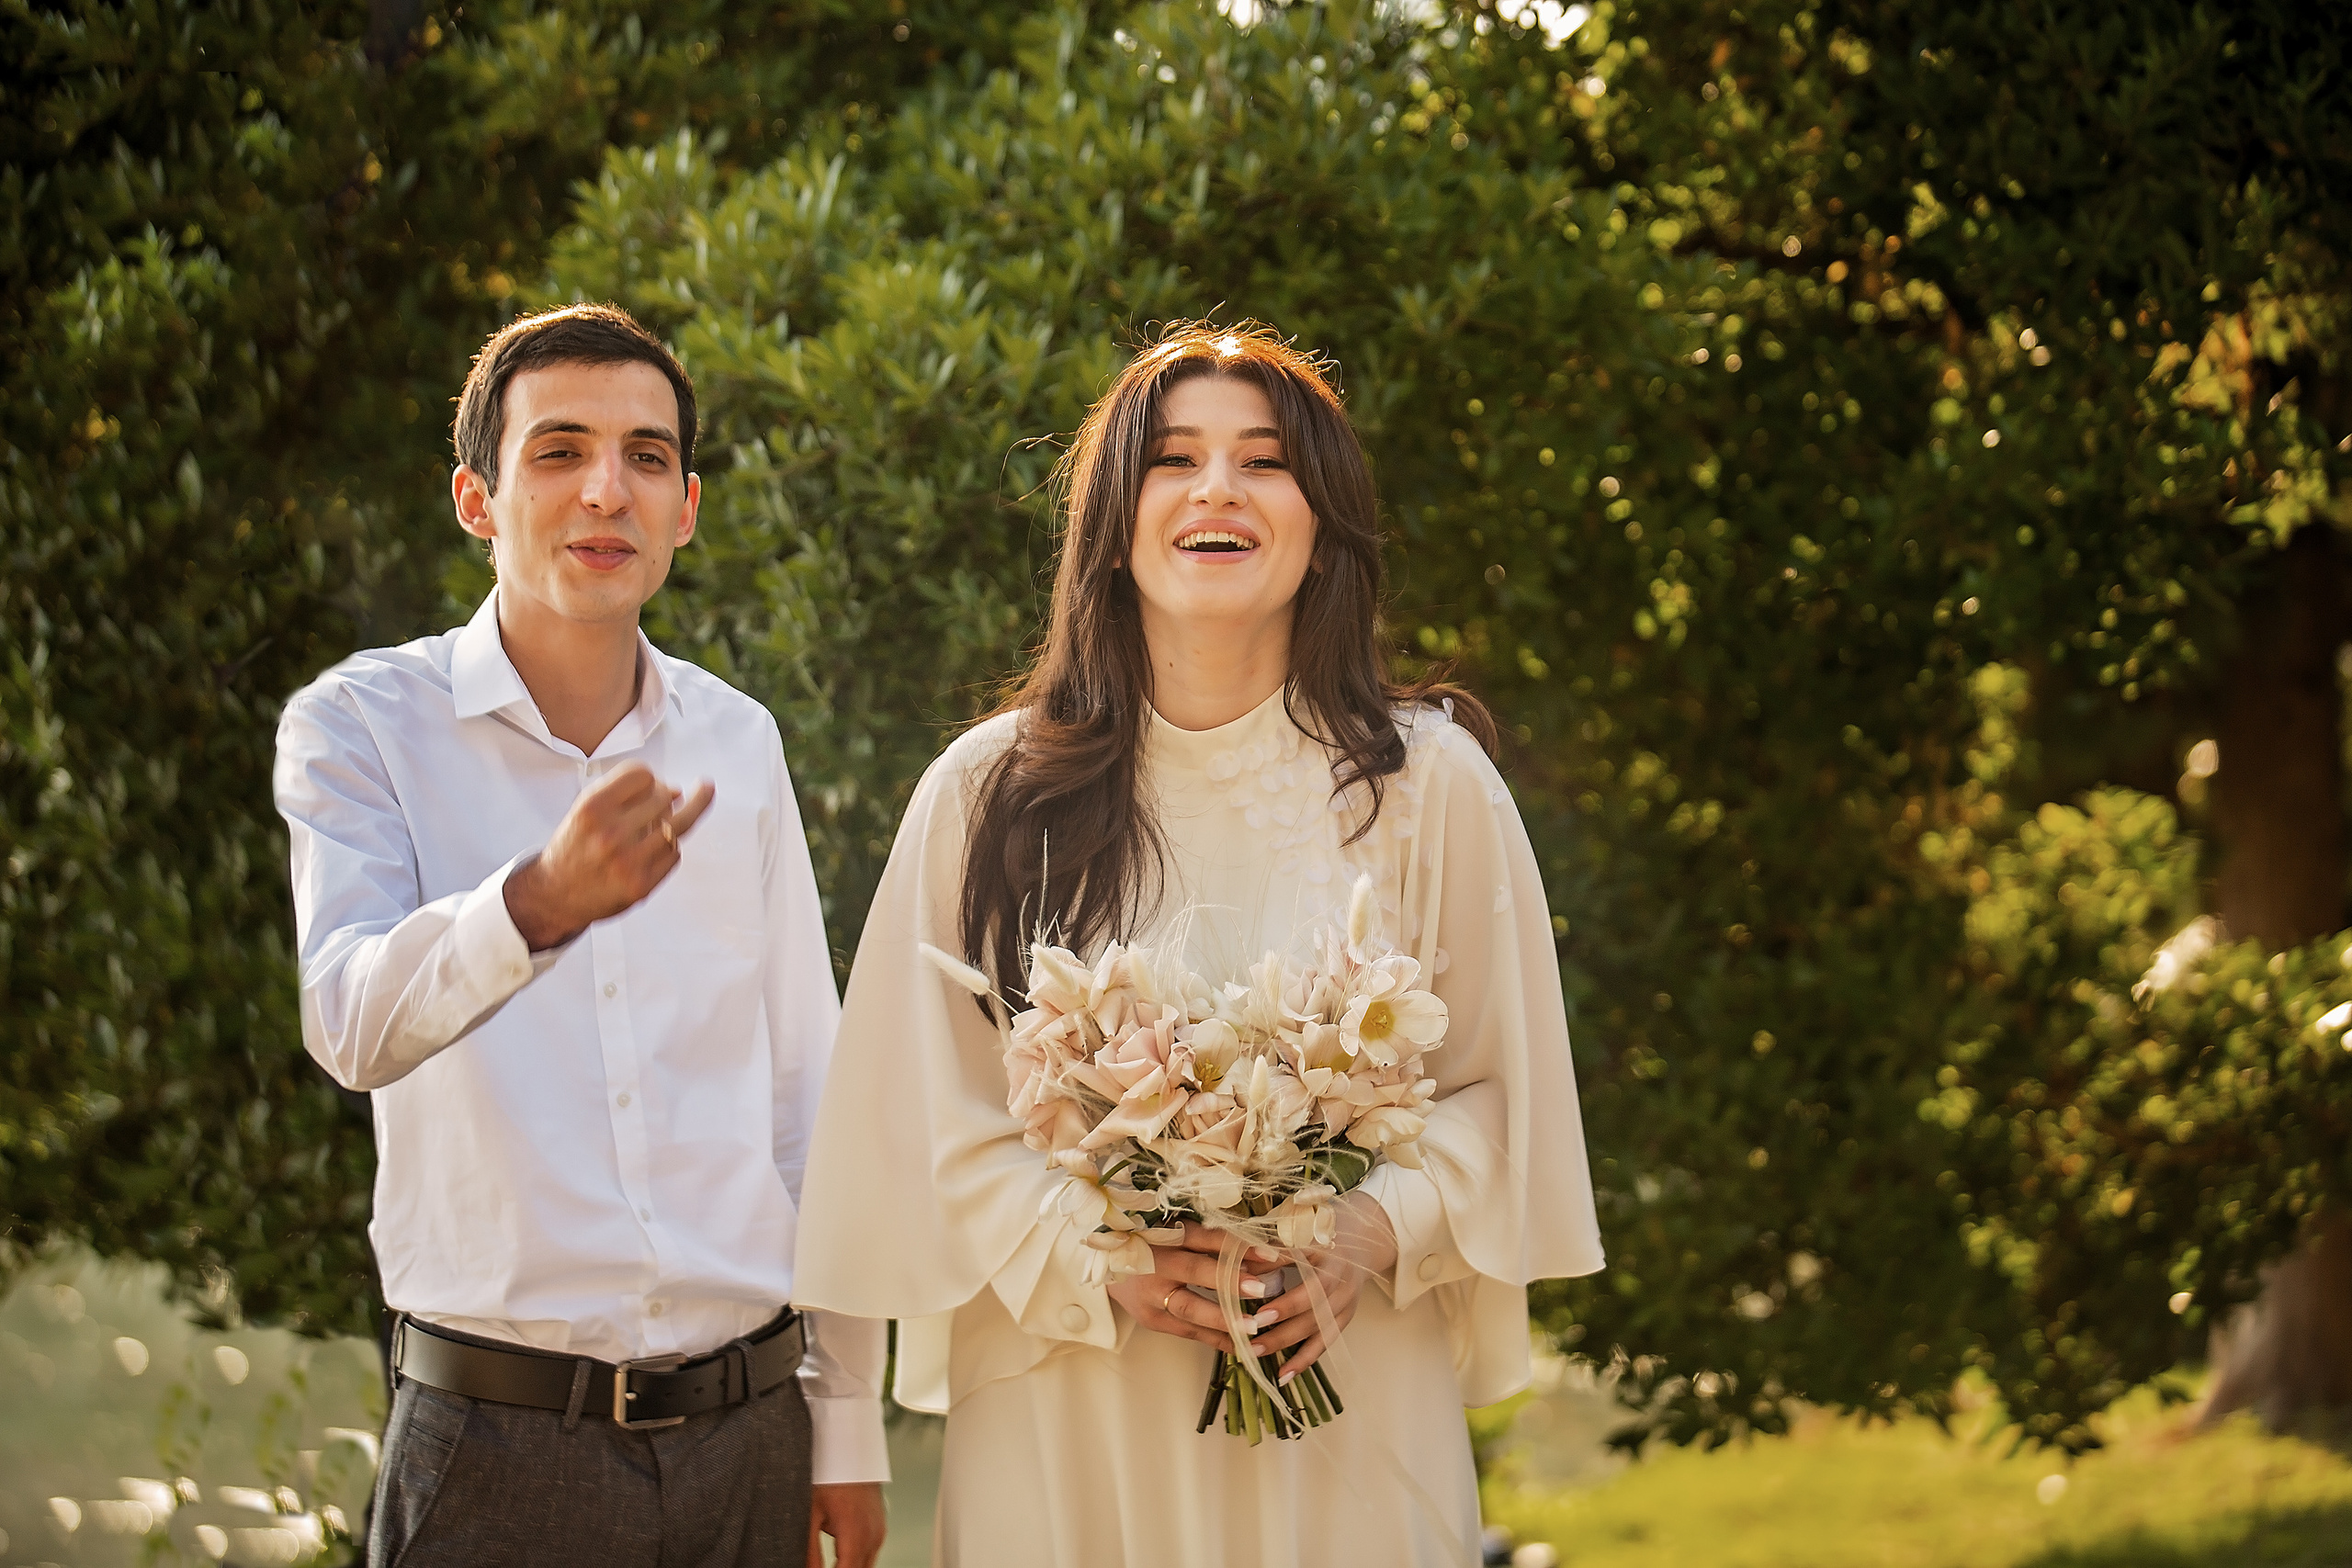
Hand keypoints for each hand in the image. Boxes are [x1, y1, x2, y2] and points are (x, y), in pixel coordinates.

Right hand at [502, 762, 713, 949]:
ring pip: (676, 826)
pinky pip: (674, 854)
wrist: (555, 894)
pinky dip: (667, 851)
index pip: (642, 774)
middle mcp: (609, 833)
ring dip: (668, 826)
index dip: (650, 779)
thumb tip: (676, 792)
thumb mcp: (587, 810)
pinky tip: (649, 854)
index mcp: (592, 808)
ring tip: (652, 830)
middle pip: (663, 797)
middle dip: (662, 801)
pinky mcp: (641, 884)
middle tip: (651, 811)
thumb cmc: (574, 848)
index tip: (650, 786)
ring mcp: (627, 861)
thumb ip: (626, 794)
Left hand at [808, 1481, 884, 1567]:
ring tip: (831, 1563)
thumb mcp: (812, 1514)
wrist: (852, 1454)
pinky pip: (871, 1555)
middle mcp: (871, 1536)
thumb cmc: (832, 1477)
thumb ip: (811, 1550)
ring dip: (849, 1566)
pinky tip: (842, 1558)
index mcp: (855, 1534)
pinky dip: (857, 1560)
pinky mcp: (880, 1529)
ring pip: (867, 1567)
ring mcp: (879, 1533)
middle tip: (821, 1566)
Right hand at [1107, 1221, 1285, 1352]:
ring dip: (1224, 1319)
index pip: (1203, 1237)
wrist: (1105, 1265)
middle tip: (1261, 1289)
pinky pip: (1188, 1332)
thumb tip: (1260, 1250)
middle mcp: (1156, 1262)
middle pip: (1193, 1270)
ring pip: (1189, 1308)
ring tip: (1254, 1328)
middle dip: (1228, 1281)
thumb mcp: (1174, 1232)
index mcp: (1163, 1233)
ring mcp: (1151, 1295)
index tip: (1270, 1252)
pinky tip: (1243, 1345)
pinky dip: (1216, 1339)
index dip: (1235, 1244)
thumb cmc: (1151, 1243)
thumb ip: (1209, 1240)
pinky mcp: (1153, 1319)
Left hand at [1249, 1190, 1396, 1380]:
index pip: (1303, 1272)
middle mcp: (1341, 1277)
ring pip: (1317, 1327)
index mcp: (1328, 1250)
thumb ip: (1269, 1250)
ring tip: (1254, 1353)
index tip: (1254, 1305)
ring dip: (1285, 1343)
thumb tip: (1235, 1270)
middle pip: (1312, 1305)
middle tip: (1248, 1334)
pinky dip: (1304, 1360)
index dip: (1281, 1292)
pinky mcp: (1346, 1318)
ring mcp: (1347, 1300)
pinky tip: (1283, 1375)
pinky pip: (1325, 1343)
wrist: (1363, 1237)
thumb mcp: (1297, 1230)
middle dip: (1280, 1323)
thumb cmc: (1320, 1230)